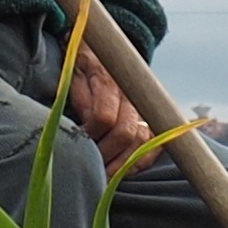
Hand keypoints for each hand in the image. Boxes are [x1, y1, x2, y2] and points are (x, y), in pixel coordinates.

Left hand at [68, 48, 151, 175]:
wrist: (107, 49)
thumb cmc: (84, 65)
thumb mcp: (74, 73)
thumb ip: (80, 97)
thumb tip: (87, 124)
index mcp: (109, 81)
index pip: (103, 117)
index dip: (89, 135)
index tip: (75, 144)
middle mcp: (133, 96)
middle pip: (126, 133)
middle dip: (106, 156)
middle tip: (88, 169)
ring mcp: (145, 108)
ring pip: (142, 142)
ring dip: (123, 164)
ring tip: (103, 177)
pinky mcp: (152, 119)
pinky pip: (154, 146)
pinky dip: (140, 162)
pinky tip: (123, 172)